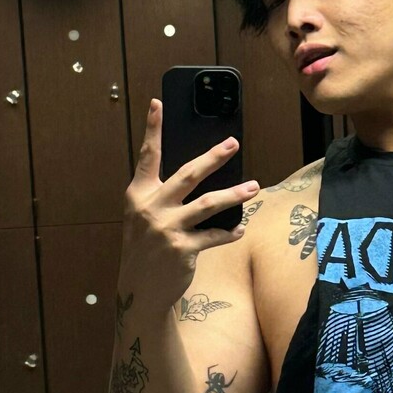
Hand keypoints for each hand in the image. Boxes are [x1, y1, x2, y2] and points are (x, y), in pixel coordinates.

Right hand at [119, 98, 257, 306]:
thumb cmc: (145, 248)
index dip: (153, 129)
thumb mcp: (143, 217)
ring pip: (208, 204)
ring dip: (235, 194)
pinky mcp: (183, 249)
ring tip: (254, 187)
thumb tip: (198, 175)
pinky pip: (214, 235)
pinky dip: (229, 232)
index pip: (148, 156)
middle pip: (188, 174)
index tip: (158, 103)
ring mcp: (167, 229)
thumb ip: (162, 196)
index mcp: (138, 195)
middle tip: (233, 144)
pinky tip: (240, 228)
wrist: (139, 289)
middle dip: (213, 157)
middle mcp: (151, 208)